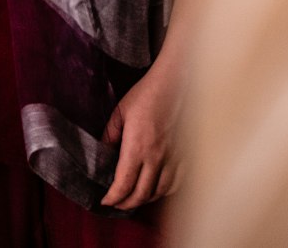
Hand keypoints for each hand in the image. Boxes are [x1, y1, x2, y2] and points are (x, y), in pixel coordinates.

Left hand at [99, 58, 182, 210]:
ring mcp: (173, 159)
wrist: (174, 84)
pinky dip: (164, 192)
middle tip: (116, 204)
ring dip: (144, 199)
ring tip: (133, 198)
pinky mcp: (184, 156)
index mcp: (137, 147)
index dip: (113, 197)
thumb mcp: (120, 112)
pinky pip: (175, 184)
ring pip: (159, 192)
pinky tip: (156, 189)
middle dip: (126, 204)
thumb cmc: (145, 95)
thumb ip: (109, 135)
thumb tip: (102, 153)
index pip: (124, 184)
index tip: (104, 201)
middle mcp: (156, 158)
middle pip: (141, 194)